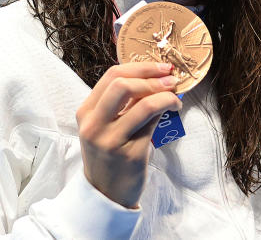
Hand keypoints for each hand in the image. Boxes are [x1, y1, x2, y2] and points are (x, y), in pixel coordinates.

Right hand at [76, 62, 181, 207]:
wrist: (106, 194)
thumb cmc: (110, 155)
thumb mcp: (106, 126)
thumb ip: (123, 103)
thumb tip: (156, 77)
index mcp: (86, 112)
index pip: (112, 76)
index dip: (141, 67)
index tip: (161, 67)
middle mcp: (94, 125)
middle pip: (123, 84)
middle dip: (152, 76)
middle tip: (170, 78)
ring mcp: (110, 140)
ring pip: (143, 103)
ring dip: (166, 94)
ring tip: (175, 96)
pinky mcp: (130, 153)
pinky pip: (153, 122)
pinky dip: (167, 109)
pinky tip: (174, 109)